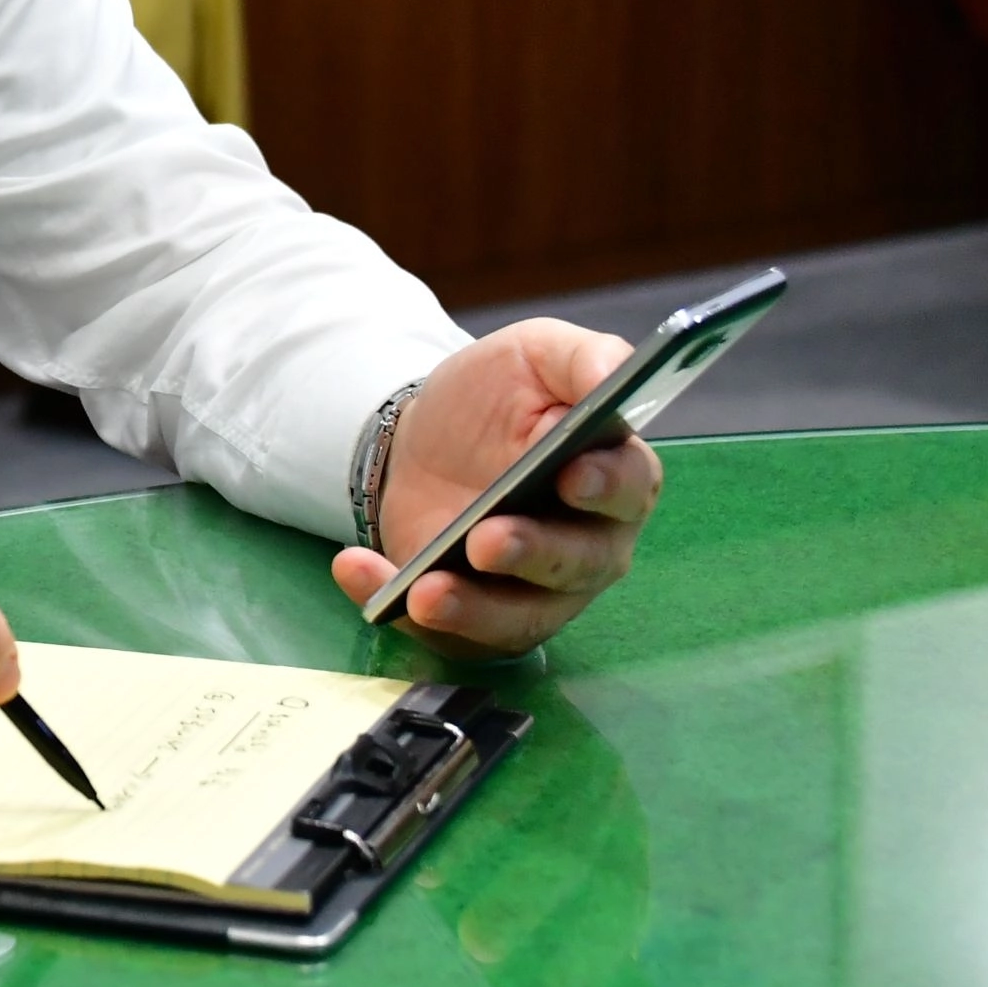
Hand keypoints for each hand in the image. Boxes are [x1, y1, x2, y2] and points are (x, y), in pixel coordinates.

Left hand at [327, 319, 658, 658]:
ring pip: (518, 617)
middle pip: (576, 564)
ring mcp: (535, 591)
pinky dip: (402, 610)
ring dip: (472, 609)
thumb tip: (612, 375)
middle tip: (485, 540)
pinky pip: (449, 631)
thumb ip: (583, 358)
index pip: (627, 487)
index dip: (603, 486)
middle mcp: (589, 547)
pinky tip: (360, 571)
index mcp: (615, 477)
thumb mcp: (538, 355)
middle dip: (531, 554)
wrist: (428, 434)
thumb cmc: (502, 396)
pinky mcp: (478, 615)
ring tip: (425, 590)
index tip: (568, 476)